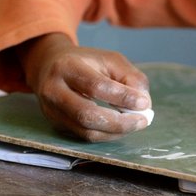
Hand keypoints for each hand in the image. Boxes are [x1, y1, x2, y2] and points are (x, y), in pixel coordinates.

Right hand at [15, 33, 151, 141]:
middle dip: (119, 122)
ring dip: (115, 131)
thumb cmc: (87, 62)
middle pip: (86, 114)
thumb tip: (143, 104)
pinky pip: (84, 135)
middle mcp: (53, 90)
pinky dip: (106, 134)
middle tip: (142, 121)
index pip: (95, 86)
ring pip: (85, 130)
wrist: (50, 66)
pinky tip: (120, 127)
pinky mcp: (55, 124)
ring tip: (135, 124)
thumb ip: (130, 78)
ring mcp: (51, 110)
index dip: (122, 97)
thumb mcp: (111, 60)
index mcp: (67, 67)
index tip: (144, 103)